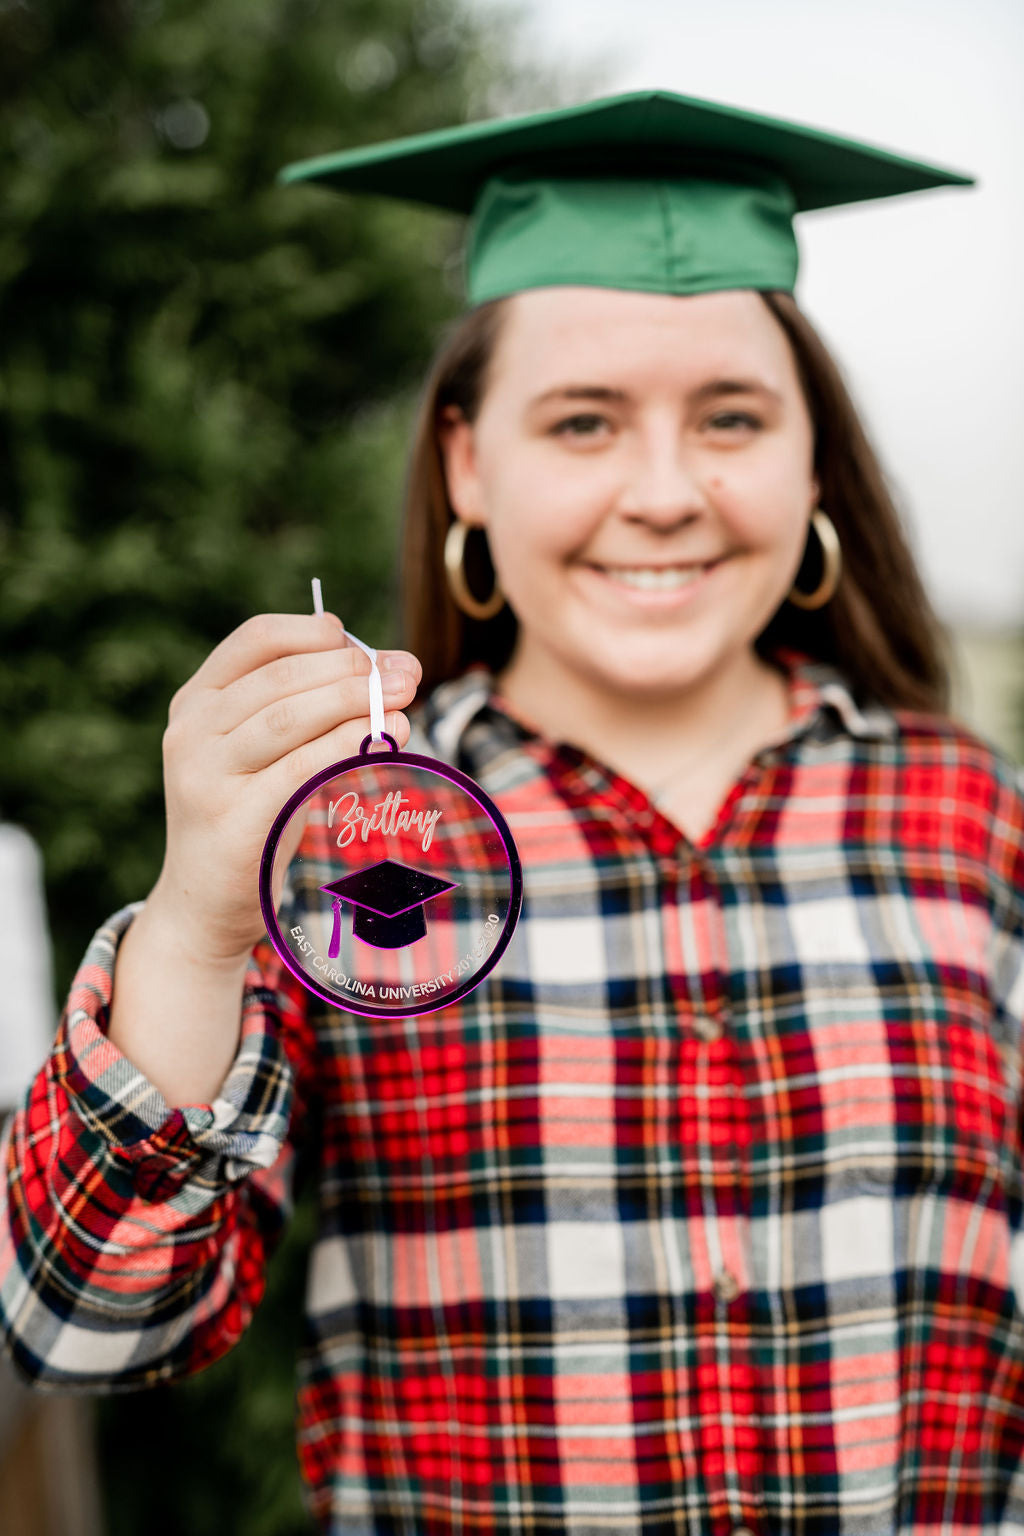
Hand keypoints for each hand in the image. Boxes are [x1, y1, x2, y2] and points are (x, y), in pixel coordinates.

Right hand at [150, 612, 420, 967]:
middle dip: (353, 668)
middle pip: (282, 678)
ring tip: (406, 695)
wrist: (205, 902)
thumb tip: (389, 665)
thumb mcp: (261, 752)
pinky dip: (350, 743)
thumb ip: (307, 705)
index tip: (364, 647)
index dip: (314, 633)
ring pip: (291, 717)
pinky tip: (387, 736)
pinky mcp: (233, 819)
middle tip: (407, 672)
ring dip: (357, 699)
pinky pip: (302, 767)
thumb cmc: (250, 815)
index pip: (255, 640)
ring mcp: (205, 775)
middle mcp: (191, 731)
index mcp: (195, 701)